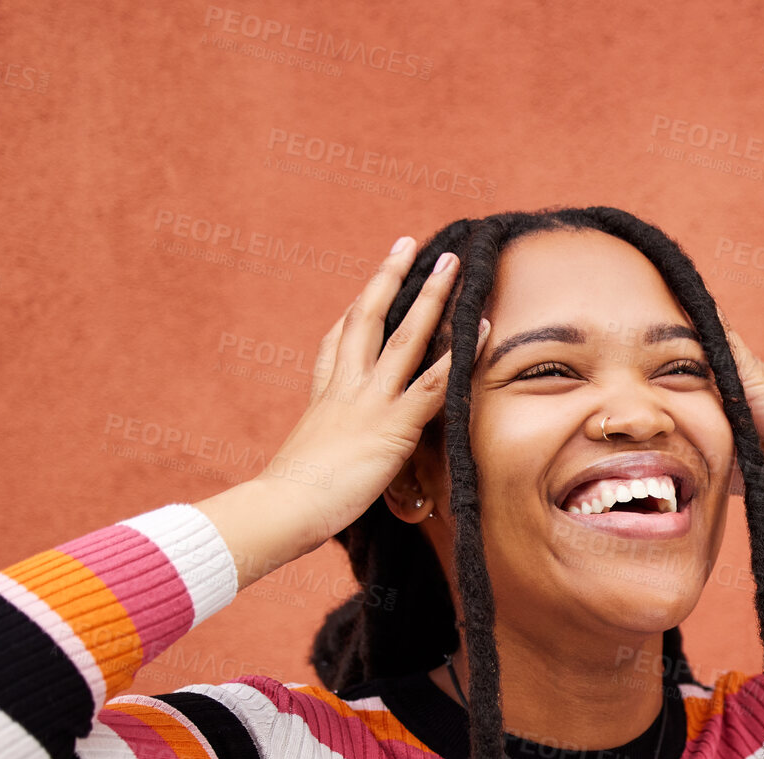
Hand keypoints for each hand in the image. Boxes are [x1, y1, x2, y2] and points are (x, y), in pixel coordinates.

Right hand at [259, 243, 488, 549]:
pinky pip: (435, 383)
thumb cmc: (288, 503)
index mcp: (322, 399)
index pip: (335, 344)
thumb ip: (325, 455)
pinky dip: (461, 354)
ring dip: (431, 297)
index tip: (365, 290)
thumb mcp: (305, 466)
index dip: (351, 313)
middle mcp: (345, 389)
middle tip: (408, 244)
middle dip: (388, 277)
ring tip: (451, 264)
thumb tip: (333, 466)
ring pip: (405, 337)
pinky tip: (483, 328)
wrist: (281, 509)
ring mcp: (370, 402)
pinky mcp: (393, 426)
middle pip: (366, 318)